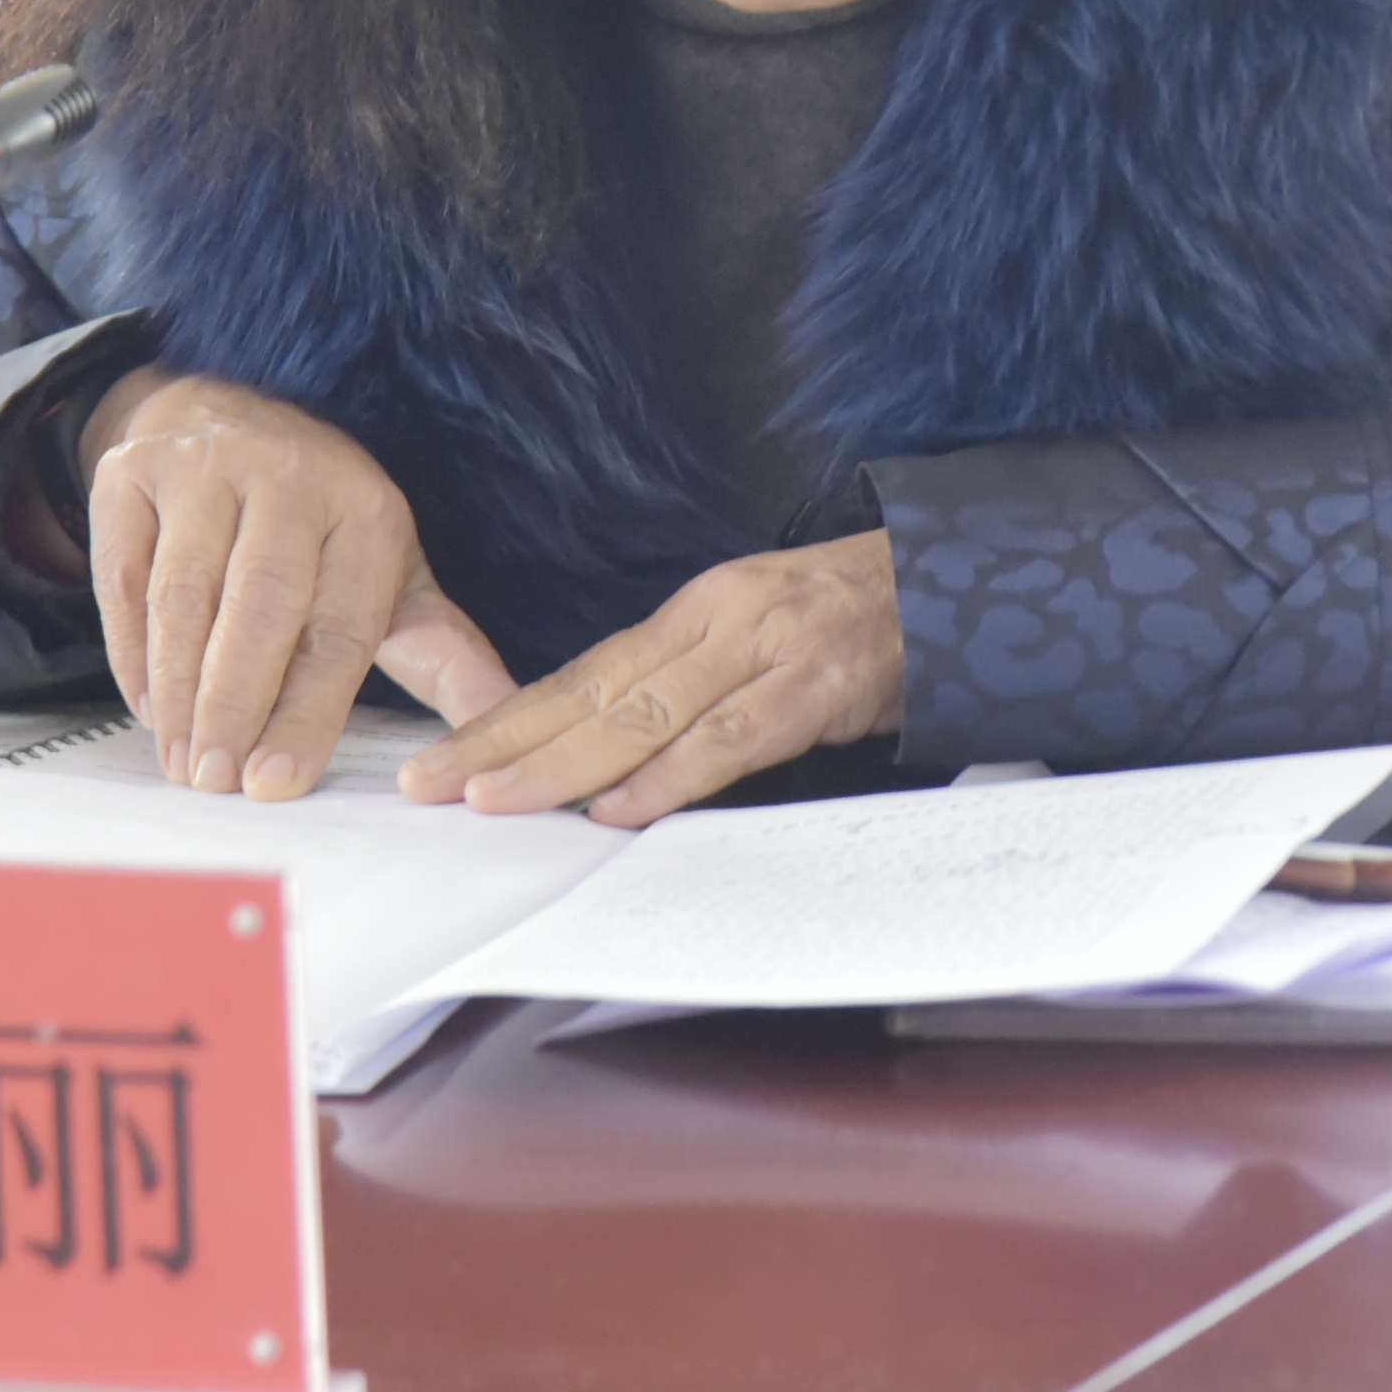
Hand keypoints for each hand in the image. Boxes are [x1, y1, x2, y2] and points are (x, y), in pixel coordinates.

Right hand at [82, 369, 512, 797]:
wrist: (220, 416)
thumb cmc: (317, 526)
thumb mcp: (390, 575)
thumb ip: (444, 654)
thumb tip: (509, 724)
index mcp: (366, 511)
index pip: (339, 626)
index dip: (306, 711)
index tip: (276, 782)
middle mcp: (289, 476)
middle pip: (260, 608)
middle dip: (236, 706)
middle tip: (216, 783)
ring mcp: (205, 466)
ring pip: (183, 597)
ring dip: (179, 691)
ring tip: (182, 761)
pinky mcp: (131, 473)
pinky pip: (123, 577)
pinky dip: (131, 652)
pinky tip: (149, 708)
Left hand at [399, 532, 904, 826]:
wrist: (960, 584)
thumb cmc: (852, 625)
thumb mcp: (757, 640)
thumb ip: (687, 689)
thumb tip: (601, 759)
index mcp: (697, 610)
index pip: (580, 672)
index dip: (504, 717)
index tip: (439, 759)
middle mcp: (719, 621)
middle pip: (592, 691)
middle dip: (504, 743)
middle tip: (431, 785)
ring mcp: (768, 649)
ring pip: (646, 715)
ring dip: (563, 765)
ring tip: (495, 801)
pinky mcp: (817, 686)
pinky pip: (733, 738)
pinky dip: (671, 775)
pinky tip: (618, 806)